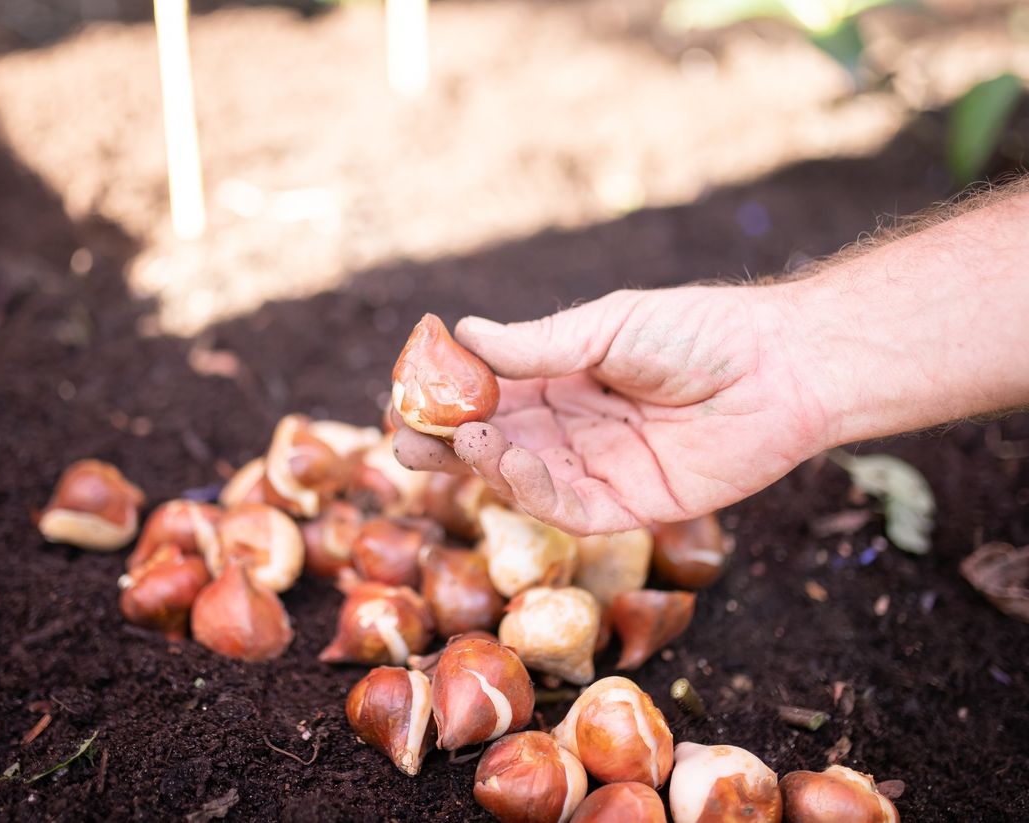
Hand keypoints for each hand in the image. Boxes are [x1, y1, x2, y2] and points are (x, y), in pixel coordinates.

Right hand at [392, 287, 829, 534]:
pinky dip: (530, 490)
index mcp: (564, 381)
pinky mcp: (628, 507)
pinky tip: (507, 459)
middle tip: (403, 441)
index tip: (407, 392)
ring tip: (456, 439)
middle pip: (495, 444)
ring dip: (483, 463)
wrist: (780, 368)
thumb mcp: (608, 326)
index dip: (449, 398)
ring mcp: (597, 470)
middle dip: (447, 444)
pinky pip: (567, 508)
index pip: (491, 396)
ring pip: (522, 478)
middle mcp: (572, 429)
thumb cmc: (697, 332)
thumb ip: (538, 344)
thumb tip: (462, 333)